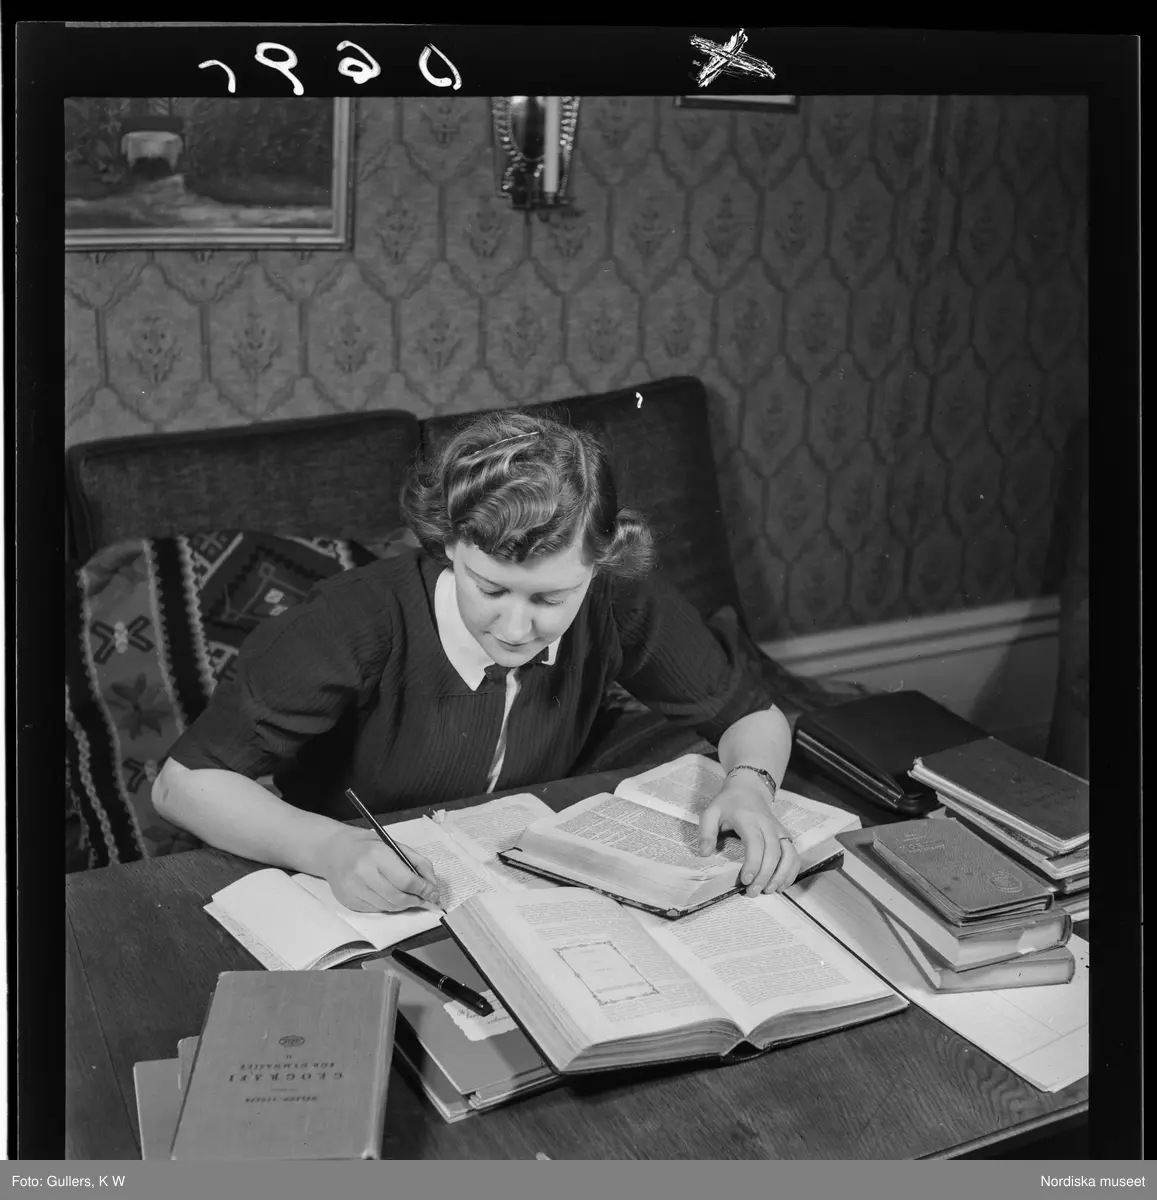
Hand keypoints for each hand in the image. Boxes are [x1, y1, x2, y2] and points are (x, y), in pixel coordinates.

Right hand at [318, 827, 442, 912]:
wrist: (333, 850)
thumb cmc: (367, 846)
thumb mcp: (394, 845)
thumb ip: (417, 863)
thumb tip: (432, 885)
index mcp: (377, 855)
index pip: (407, 880)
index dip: (424, 889)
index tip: (433, 892)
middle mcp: (363, 873)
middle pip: (399, 898)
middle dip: (416, 900)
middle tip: (424, 898)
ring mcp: (354, 889)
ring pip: (388, 907)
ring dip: (403, 905)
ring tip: (409, 897)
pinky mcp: (349, 901)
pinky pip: (376, 910)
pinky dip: (388, 906)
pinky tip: (389, 896)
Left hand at [698, 776, 799, 895]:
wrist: (748, 788)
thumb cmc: (728, 803)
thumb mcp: (711, 812)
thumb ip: (706, 832)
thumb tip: (705, 854)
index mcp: (749, 819)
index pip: (755, 843)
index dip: (753, 863)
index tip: (746, 880)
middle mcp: (768, 825)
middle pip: (773, 852)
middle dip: (765, 875)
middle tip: (753, 892)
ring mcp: (779, 830)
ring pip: (788, 854)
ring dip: (782, 875)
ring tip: (769, 891)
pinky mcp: (785, 836)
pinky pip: (794, 855)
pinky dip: (792, 871)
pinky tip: (782, 885)